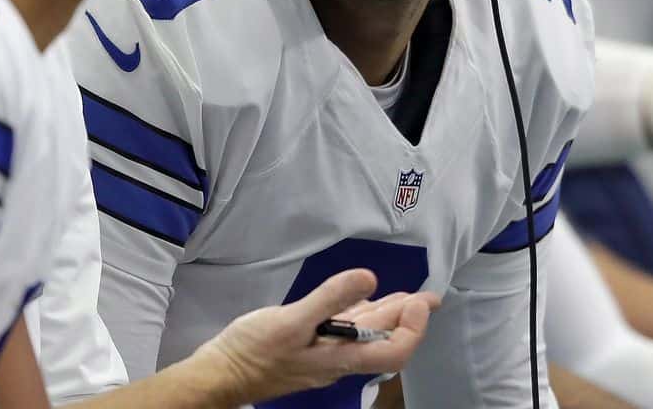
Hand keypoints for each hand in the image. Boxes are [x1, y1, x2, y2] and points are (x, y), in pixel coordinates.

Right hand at [191, 269, 438, 404]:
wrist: (222, 374)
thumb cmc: (255, 349)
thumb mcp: (291, 320)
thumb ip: (330, 299)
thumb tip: (369, 278)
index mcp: (340, 357)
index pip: (393, 350)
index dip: (413, 328)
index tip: (420, 300)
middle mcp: (338, 361)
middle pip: (383, 343)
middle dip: (408, 319)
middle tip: (430, 298)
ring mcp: (324, 357)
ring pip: (366, 338)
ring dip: (388, 318)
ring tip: (408, 300)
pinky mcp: (309, 350)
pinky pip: (345, 334)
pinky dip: (361, 317)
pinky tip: (361, 304)